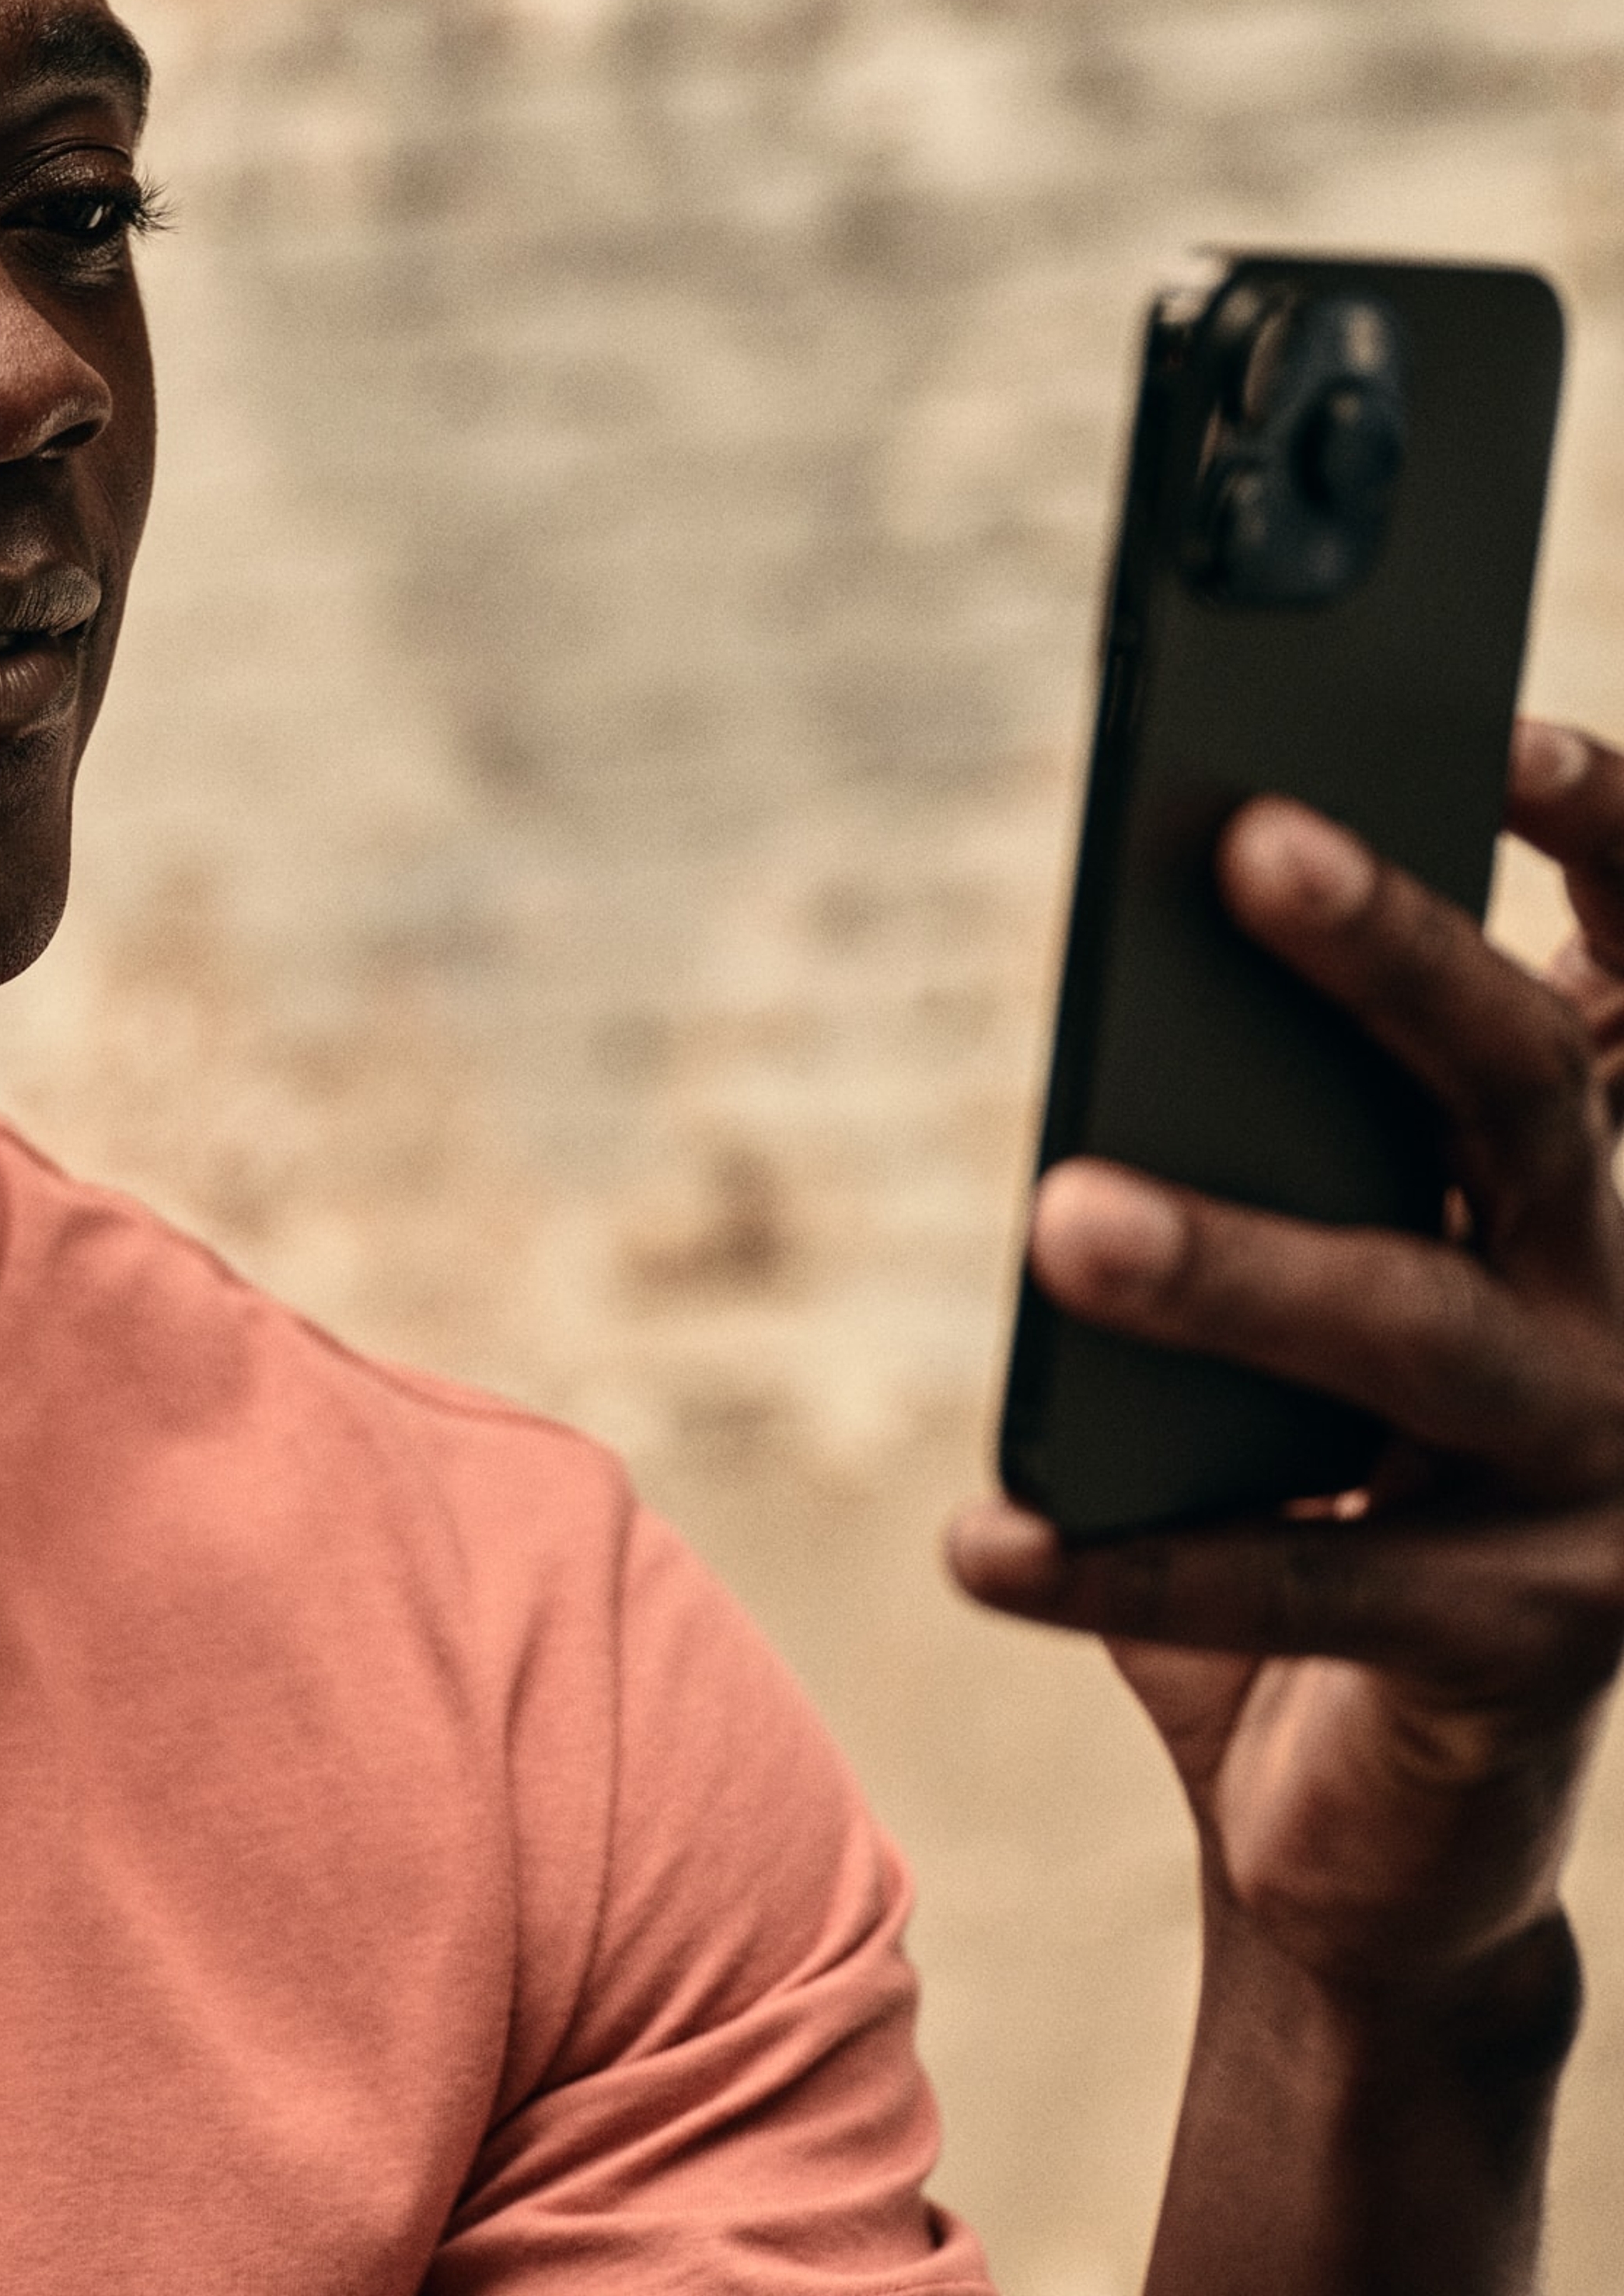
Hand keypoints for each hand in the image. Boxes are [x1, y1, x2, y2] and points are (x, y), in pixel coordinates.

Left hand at [948, 719, 1623, 2011]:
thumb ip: (1263, 1154)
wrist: (1389, 1810)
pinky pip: (1304, 1579)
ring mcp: (1599, 1480)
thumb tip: (1130, 1010)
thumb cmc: (1330, 1484)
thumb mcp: (1310, 1289)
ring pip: (1416, 1328)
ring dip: (1237, 1263)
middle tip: (1250, 846)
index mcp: (1587, 1196)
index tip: (1500, 731)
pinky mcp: (1521, 1646)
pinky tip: (981, 1537)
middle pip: (1531, 1093)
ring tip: (1063, 1214)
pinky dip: (1123, 1555)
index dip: (1612, 847)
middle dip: (1399, 960)